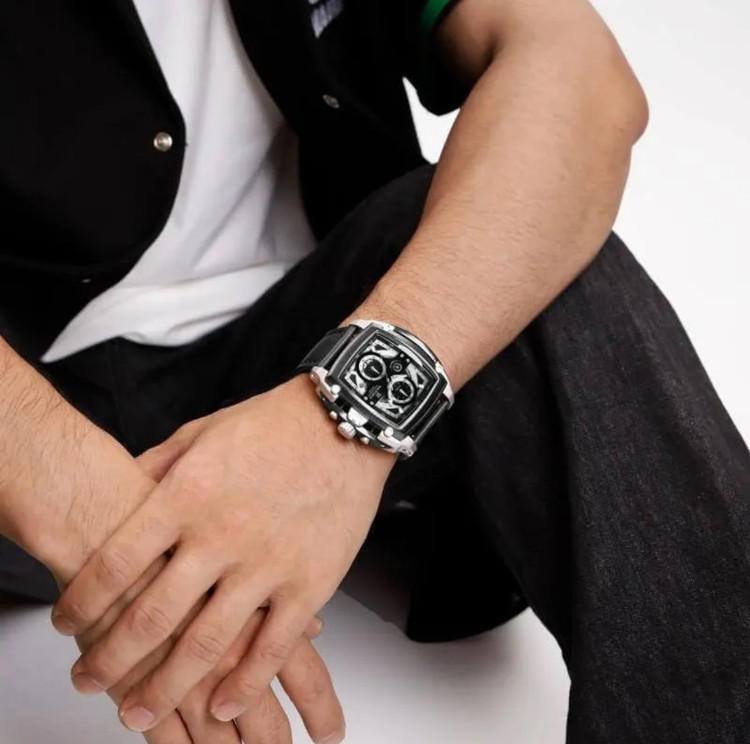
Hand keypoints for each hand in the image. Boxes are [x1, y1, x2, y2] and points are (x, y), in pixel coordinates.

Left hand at [0, 342, 343, 742]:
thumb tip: (122, 497)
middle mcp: (221, 535)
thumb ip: (155, 469)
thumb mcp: (200, 434)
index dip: (82, 602)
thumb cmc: (272, 425)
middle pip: (151, 617)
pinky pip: (272, 649)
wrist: (344, 423)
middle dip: (110, 660)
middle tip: (89, 680)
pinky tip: (221, 707)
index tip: (68, 623)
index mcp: (187, 496)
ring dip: (166, 688)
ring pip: (206, 646)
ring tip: (140, 711)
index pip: (116, 563)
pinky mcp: (311, 583)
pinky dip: (244, 686)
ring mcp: (268, 564)